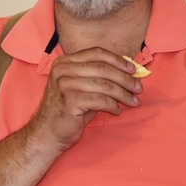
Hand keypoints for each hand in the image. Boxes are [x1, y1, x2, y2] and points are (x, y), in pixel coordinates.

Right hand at [29, 47, 143, 149]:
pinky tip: (117, 111)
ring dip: (123, 93)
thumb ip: (97, 77)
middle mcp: (62, 70)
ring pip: (105, 84)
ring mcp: (65, 84)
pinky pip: (101, 100)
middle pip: (103, 68)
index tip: (133, 70)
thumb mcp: (80, 87)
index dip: (118, 60)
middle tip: (138, 88)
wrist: (47, 132)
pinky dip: (113, 105)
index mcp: (64, 62)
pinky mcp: (70, 100)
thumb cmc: (67, 110)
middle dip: (125, 79)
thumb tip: (127, 72)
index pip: (96, 53)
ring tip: (133, 101)